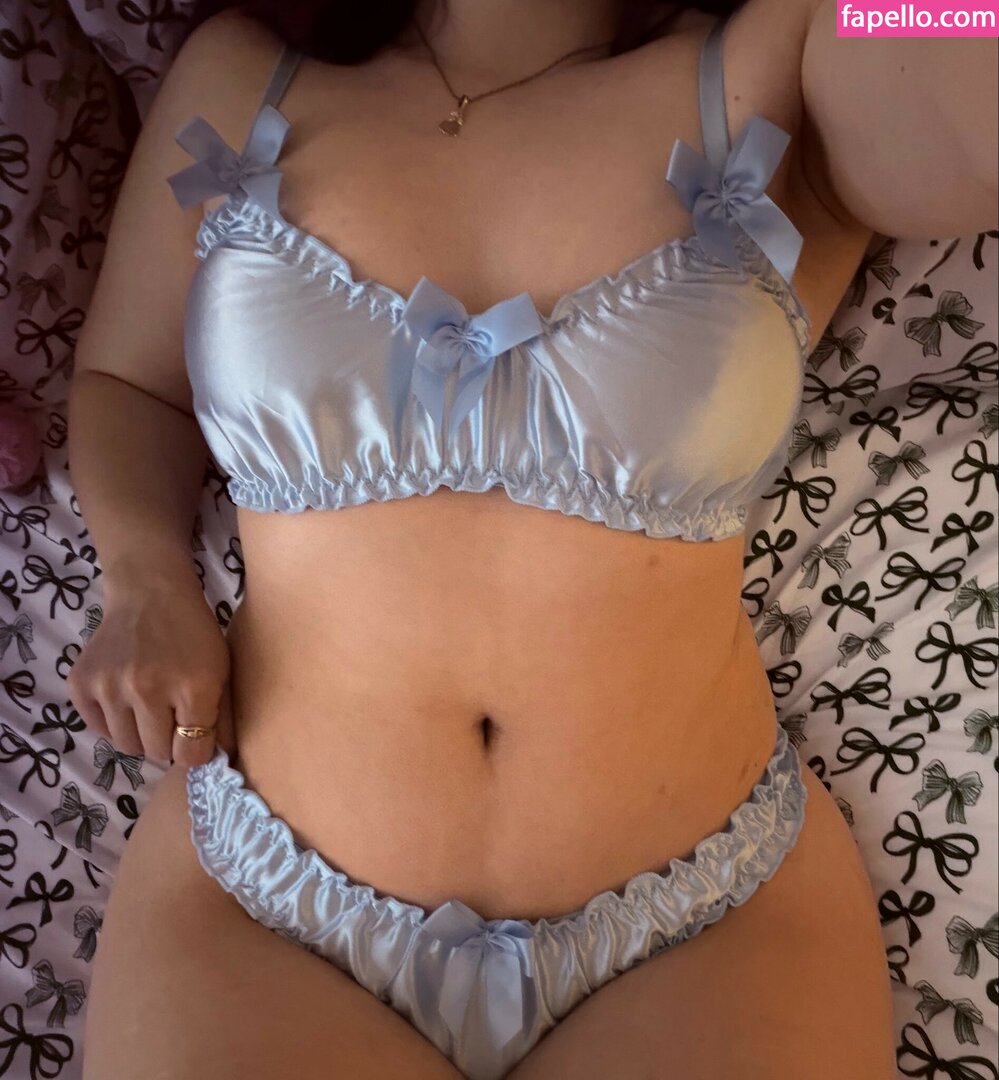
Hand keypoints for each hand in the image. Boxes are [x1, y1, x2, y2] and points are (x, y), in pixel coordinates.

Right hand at [66, 574, 233, 768]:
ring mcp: (110, 686)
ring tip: (149, 706)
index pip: (191, 755)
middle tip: (172, 716)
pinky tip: (126, 697)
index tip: (195, 734)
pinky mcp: (81, 684)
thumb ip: (222, 718)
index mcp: (193, 687)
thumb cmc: (194, 634)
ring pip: (127, 747)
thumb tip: (220, 761)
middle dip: (169, 742)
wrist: (150, 593)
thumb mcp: (222, 671)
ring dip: (141, 734)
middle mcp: (148, 689)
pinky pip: (100, 730)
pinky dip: (115, 722)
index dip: (196, 750)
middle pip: (158, 754)